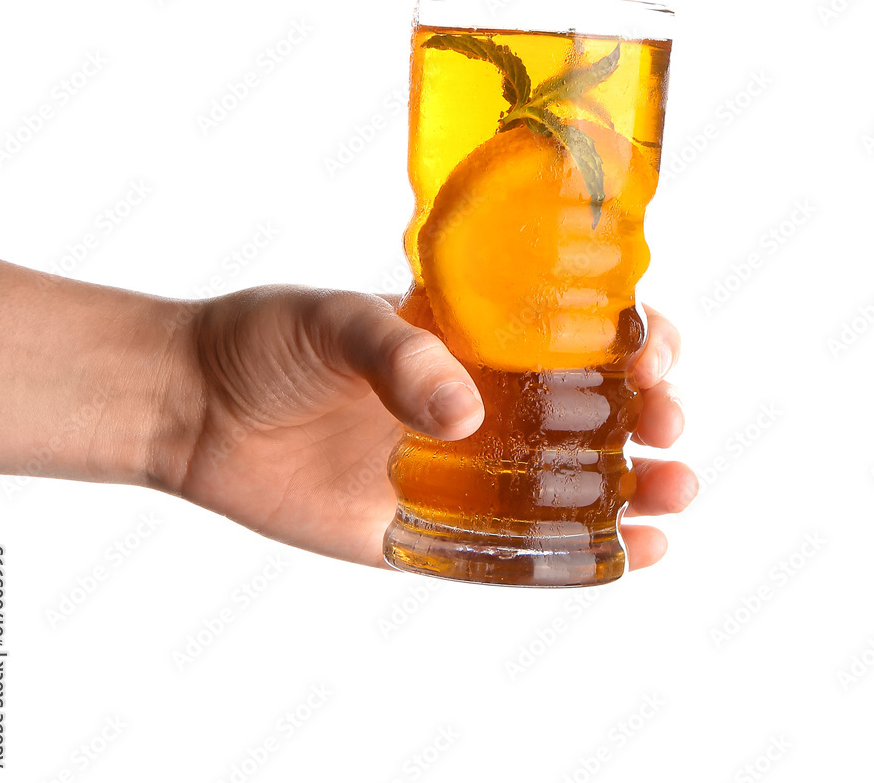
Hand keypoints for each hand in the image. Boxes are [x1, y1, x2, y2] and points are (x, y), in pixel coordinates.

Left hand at [157, 288, 694, 569]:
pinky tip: (632, 550)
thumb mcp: (331, 319)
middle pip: (592, 408)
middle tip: (666, 420)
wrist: (197, 407)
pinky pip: (514, 549)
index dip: (630, 337)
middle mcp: (478, 401)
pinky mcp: (428, 528)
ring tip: (676, 490)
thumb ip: (398, 353)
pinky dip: (579, 554)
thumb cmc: (265, 342)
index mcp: (469, 337)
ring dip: (638, 486)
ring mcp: (459, 469)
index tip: (652, 351)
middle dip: (650, 411)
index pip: (572, 330)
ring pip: (571, 482)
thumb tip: (462, 416)